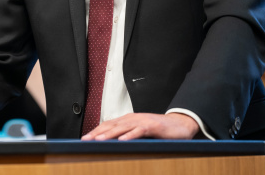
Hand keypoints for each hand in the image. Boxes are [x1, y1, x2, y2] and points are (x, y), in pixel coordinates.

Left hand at [81, 112, 199, 140]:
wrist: (180, 124)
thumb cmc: (159, 130)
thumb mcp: (140, 132)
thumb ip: (128, 136)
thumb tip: (113, 145)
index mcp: (128, 120)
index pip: (108, 125)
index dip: (95, 131)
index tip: (84, 139)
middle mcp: (132, 119)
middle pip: (111, 126)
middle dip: (97, 133)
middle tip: (85, 140)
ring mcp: (142, 121)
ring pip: (122, 128)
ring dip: (109, 134)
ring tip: (98, 140)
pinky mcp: (152, 126)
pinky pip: (139, 131)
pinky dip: (130, 135)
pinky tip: (122, 141)